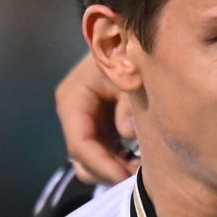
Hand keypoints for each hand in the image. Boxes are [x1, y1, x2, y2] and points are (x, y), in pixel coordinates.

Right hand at [55, 50, 136, 185]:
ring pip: (92, 163)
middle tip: (139, 175)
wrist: (129, 39)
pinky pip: (105, 156)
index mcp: (73, 99)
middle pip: (82, 160)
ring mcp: (86, 124)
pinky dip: (120, 164)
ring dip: (115, 170)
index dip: (101, 164)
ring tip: (142, 169)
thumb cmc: (127, 51)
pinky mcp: (100, 129)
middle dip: (108, 172)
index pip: (79, 143)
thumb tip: (126, 133)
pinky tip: (140, 161)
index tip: (125, 177)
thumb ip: (128, 103)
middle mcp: (74, 115)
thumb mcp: (128, 74)